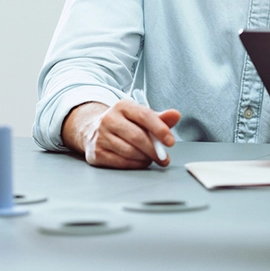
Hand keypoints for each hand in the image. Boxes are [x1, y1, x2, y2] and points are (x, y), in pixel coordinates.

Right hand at [63, 100, 180, 168]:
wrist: (93, 130)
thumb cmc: (125, 124)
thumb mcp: (141, 116)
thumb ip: (160, 118)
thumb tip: (176, 115)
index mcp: (123, 106)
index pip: (144, 116)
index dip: (160, 129)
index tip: (171, 142)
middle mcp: (109, 119)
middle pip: (137, 136)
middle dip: (154, 150)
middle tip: (164, 158)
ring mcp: (100, 136)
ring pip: (129, 151)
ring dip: (145, 158)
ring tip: (152, 158)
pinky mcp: (96, 153)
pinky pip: (120, 162)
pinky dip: (134, 164)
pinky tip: (140, 162)